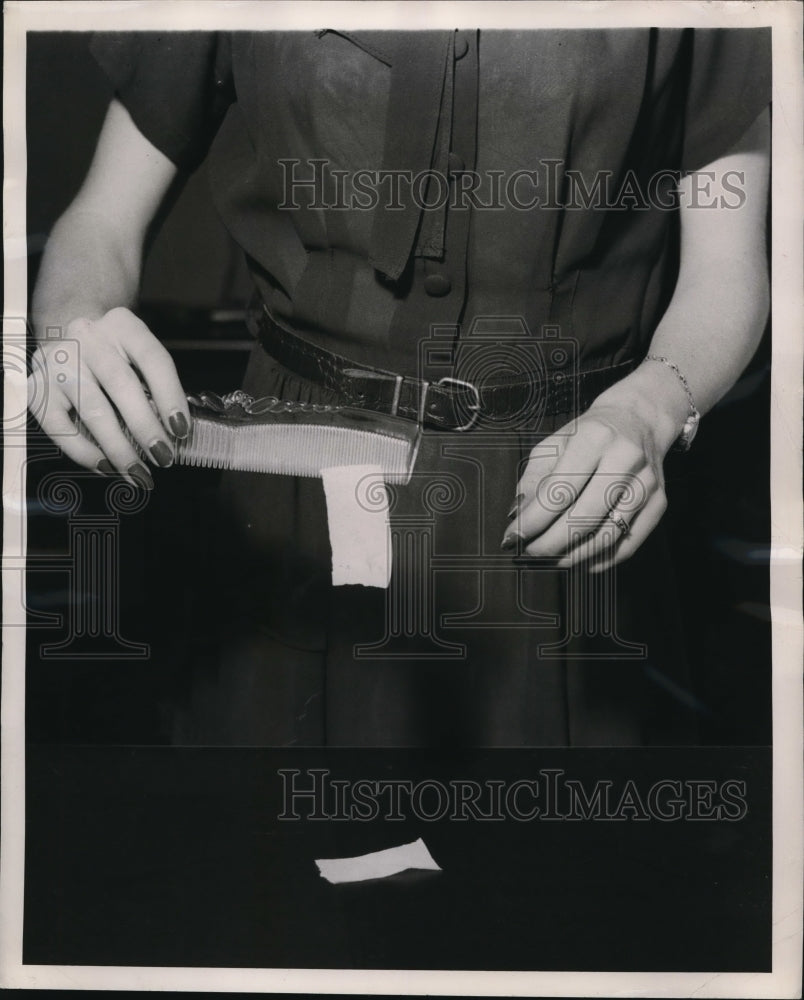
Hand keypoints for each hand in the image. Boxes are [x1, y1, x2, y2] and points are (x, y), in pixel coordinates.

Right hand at [28, 307, 190, 487]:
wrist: (65, 336)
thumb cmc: (113, 355)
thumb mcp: (136, 356)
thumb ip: (154, 385)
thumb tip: (173, 434)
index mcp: (122, 326)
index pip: (153, 359)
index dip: (170, 396)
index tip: (181, 429)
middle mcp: (87, 337)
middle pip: (121, 385)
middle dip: (145, 427)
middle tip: (163, 457)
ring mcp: (58, 361)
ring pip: (92, 410)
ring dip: (119, 448)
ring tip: (138, 472)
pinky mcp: (38, 387)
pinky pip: (60, 427)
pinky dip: (84, 452)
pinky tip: (106, 466)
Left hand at [502, 369, 687, 570]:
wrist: (639, 419)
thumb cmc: (590, 433)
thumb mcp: (554, 444)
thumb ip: (534, 479)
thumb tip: (518, 517)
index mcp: (595, 439)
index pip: (559, 491)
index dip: (533, 520)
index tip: (513, 536)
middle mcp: (625, 460)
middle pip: (584, 517)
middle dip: (551, 543)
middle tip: (531, 552)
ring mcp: (646, 483)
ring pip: (607, 535)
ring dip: (574, 555)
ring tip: (552, 559)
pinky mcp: (659, 502)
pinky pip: (629, 543)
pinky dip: (602, 559)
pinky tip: (581, 560)